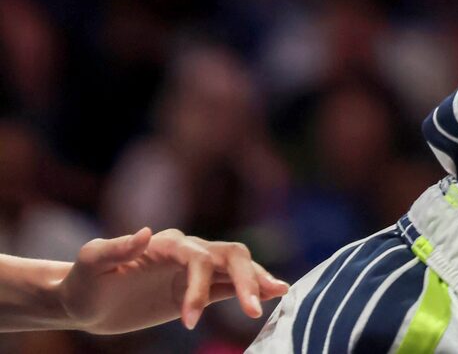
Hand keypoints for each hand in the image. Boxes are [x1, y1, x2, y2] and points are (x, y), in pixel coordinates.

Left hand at [57, 228, 286, 333]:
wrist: (84, 299)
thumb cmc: (83, 279)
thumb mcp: (90, 263)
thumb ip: (116, 248)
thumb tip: (147, 232)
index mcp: (165, 244)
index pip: (196, 256)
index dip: (198, 286)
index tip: (187, 321)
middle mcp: (185, 251)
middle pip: (228, 255)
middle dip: (245, 278)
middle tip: (252, 311)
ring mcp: (192, 271)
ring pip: (235, 267)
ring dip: (257, 280)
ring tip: (279, 294)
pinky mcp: (193, 292)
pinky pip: (227, 287)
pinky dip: (249, 289)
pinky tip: (271, 296)